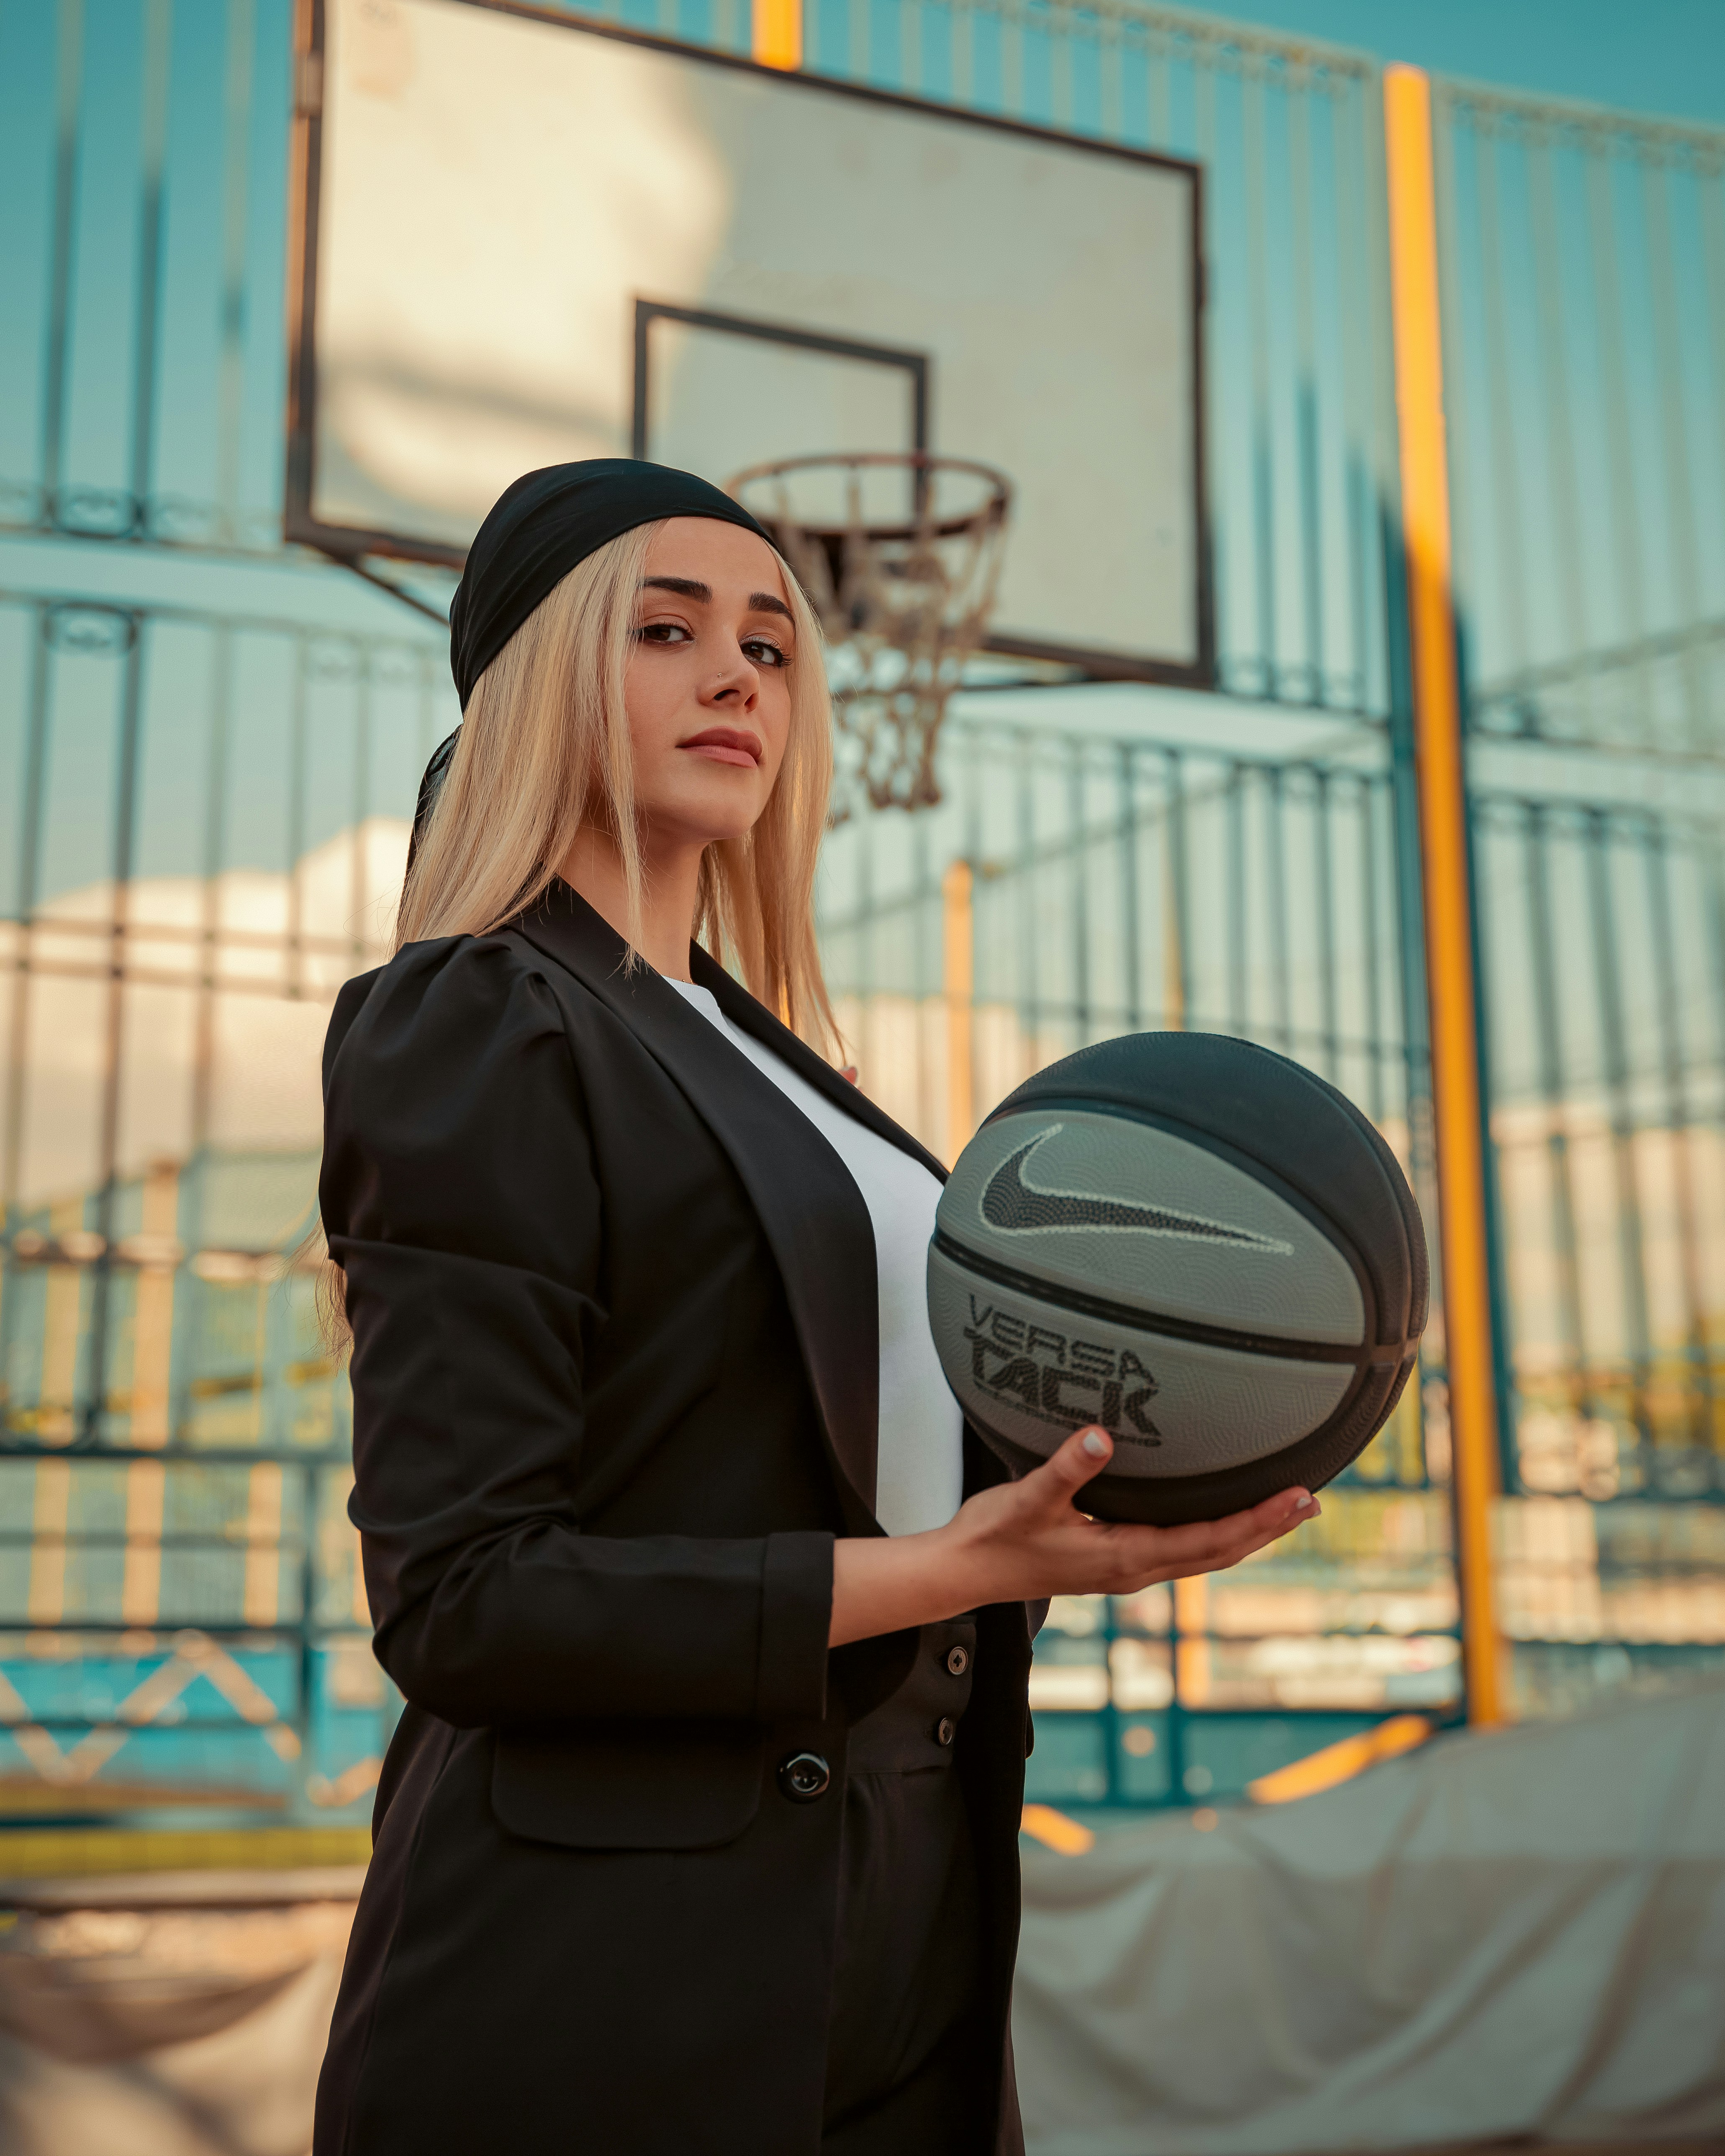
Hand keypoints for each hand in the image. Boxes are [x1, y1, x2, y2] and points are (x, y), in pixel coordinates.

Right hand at [827, 1424, 1316, 1646]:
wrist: (965, 1572)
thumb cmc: (994, 1538)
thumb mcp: (1028, 1498)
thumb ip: (1065, 1468)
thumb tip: (1099, 1438)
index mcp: (1124, 1556)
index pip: (1210, 1541)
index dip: (1258, 1521)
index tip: (1296, 1498)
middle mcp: (1134, 1569)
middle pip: (1219, 1553)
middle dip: (1267, 1528)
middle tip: (1311, 1500)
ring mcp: (1125, 1569)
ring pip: (1204, 1555)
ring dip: (1246, 1533)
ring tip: (1282, 1509)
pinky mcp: (1114, 1562)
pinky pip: (1181, 1550)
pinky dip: (1214, 1535)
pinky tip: (1220, 1517)